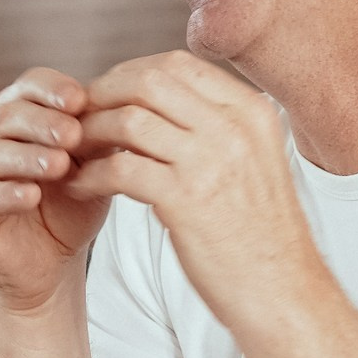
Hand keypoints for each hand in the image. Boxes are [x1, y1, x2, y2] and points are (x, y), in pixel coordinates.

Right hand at [0, 68, 111, 314]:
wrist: (51, 264)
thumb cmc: (70, 208)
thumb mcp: (94, 168)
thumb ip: (99, 138)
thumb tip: (118, 107)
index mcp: (20, 117)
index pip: (28, 87)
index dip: (51, 89)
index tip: (80, 99)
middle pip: (8, 115)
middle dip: (42, 122)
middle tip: (73, 134)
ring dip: (26, 157)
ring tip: (58, 166)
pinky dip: (3, 194)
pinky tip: (30, 196)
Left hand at [67, 52, 325, 337]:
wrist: (284, 292)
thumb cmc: (261, 234)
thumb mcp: (255, 161)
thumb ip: (218, 126)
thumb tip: (162, 100)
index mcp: (252, 111)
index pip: (177, 64)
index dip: (130, 74)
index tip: (107, 96)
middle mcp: (235, 128)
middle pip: (148, 80)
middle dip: (103, 94)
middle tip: (78, 119)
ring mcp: (212, 162)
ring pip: (129, 120)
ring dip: (89, 133)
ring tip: (73, 152)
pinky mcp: (187, 201)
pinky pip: (120, 169)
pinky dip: (91, 174)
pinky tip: (81, 186)